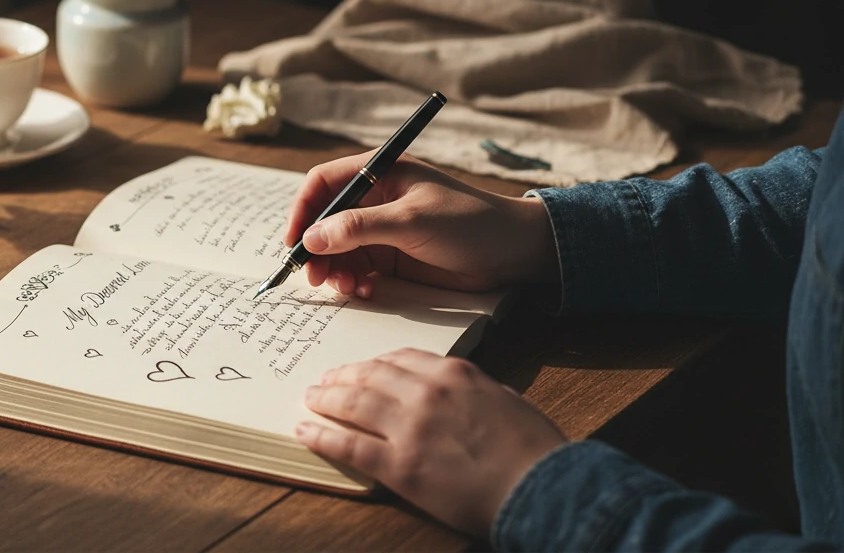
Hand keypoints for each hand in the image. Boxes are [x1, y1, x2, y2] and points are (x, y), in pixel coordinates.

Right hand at [286, 152, 557, 296]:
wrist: (514, 252)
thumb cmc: (470, 222)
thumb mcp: (412, 220)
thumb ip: (360, 228)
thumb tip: (312, 239)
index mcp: (379, 173)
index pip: (323, 184)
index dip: (303, 211)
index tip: (295, 242)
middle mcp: (375, 199)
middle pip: (324, 220)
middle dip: (316, 249)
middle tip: (315, 277)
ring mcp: (382, 230)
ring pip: (337, 249)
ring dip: (334, 269)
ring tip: (345, 288)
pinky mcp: (392, 257)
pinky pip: (357, 269)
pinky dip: (353, 282)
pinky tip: (364, 291)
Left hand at [296, 349, 566, 536]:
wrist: (544, 490)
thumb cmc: (535, 450)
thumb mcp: (507, 400)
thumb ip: (475, 389)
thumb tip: (458, 389)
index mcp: (454, 374)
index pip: (399, 359)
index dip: (372, 364)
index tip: (359, 368)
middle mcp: (426, 393)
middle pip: (369, 376)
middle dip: (341, 378)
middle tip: (323, 381)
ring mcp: (410, 428)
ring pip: (352, 404)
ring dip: (325, 399)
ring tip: (310, 398)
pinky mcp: (400, 466)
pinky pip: (349, 445)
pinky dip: (321, 435)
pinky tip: (304, 430)